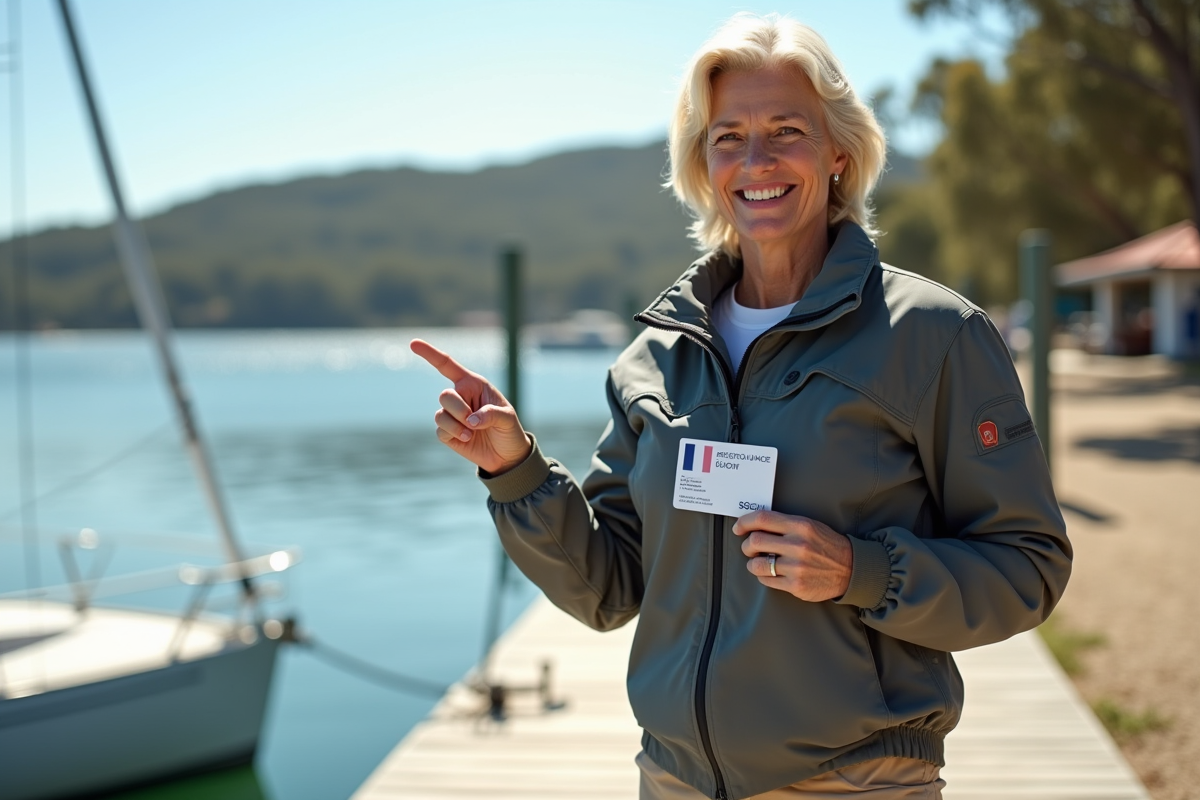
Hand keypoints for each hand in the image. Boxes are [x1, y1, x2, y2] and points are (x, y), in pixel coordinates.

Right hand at [409, 339, 532, 473]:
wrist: (506, 455)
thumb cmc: (509, 430)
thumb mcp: (508, 419)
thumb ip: (491, 414)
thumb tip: (470, 420)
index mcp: (473, 384)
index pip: (447, 366)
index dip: (430, 354)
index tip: (413, 343)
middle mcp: (460, 396)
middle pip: (445, 396)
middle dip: (459, 410)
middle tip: (473, 421)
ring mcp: (452, 415)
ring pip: (440, 414)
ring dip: (456, 425)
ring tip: (472, 432)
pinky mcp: (447, 432)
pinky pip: (440, 430)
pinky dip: (453, 434)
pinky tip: (467, 438)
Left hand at [732, 510, 852, 601]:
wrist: (850, 569)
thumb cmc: (826, 544)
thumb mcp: (809, 525)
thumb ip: (784, 524)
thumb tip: (754, 524)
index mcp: (800, 526)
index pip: (762, 519)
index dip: (744, 522)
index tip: (738, 527)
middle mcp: (798, 545)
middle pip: (755, 541)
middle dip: (747, 545)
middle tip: (749, 548)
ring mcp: (796, 567)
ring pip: (756, 564)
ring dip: (752, 563)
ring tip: (759, 562)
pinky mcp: (796, 585)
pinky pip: (766, 580)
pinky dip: (764, 576)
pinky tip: (771, 573)